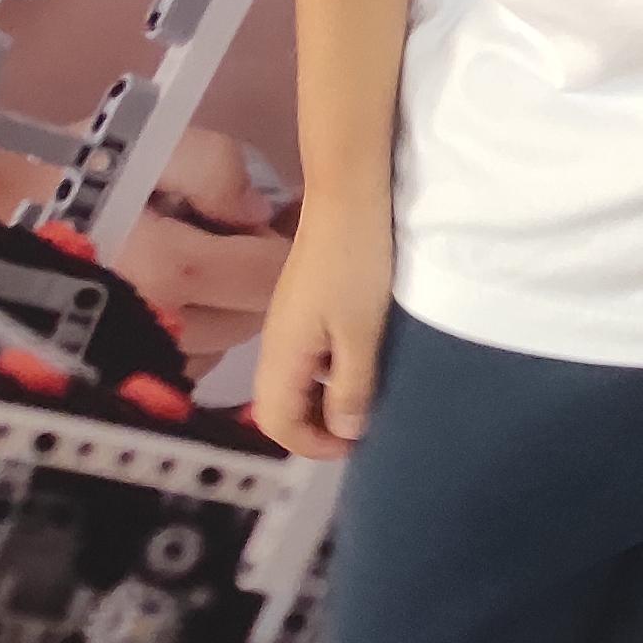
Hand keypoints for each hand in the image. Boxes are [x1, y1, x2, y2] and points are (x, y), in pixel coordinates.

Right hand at [115, 127, 290, 363]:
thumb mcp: (143, 141)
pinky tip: (170, 294)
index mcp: (168, 268)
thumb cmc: (64, 176)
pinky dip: (196, 331)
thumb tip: (259, 212)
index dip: (284, 243)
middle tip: (233, 234)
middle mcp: (161, 327)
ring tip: (199, 261)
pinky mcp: (123, 373)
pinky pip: (189, 361)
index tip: (276, 218)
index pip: (271, 275)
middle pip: (255, 313)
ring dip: (229, 305)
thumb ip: (214, 166)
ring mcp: (141, 359)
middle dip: (258, 274)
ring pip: (226, 342)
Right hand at [251, 203, 392, 458]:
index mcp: (282, 355)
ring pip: (296, 382)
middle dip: (317, 427)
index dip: (313, 445)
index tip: (356, 444)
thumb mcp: (361, 334)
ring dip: (325, 399)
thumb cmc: (357, 266)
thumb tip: (345, 432)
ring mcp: (289, 322)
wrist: (349, 197)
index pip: (277, 424)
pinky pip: (307, 357)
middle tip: (363, 425)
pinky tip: (360, 360)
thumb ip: (351, 387)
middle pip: (281, 407)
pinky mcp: (305, 305)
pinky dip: (329, 372)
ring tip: (366, 398)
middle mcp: (276, 343)